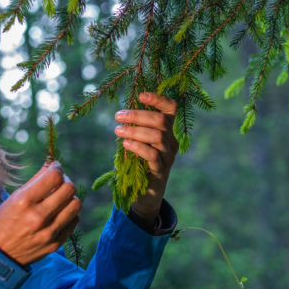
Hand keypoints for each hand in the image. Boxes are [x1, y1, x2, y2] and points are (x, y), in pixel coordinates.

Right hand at [0, 161, 80, 265]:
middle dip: (65, 182)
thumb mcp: (12, 199)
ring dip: (70, 198)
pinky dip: (69, 214)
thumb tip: (52, 165)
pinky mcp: (55, 244)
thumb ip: (35, 181)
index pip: (54, 176)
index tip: (55, 168)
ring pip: (76, 205)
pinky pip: (74, 221)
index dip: (57, 168)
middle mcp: (38, 217)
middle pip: (69, 189)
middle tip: (58, 184)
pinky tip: (59, 214)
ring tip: (60, 200)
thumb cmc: (1, 223)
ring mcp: (48, 232)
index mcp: (24, 202)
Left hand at [114, 92, 178, 224]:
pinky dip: (138, 147)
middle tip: (118, 115)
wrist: (145, 193)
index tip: (141, 95)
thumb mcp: (138, 141)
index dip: (159, 99)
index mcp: (167, 130)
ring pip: (157, 136)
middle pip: (160, 121)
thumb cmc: (139, 162)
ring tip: (118, 130)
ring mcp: (168, 156)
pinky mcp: (161, 171)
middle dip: (138, 115)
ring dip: (135, 130)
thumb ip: (135, 128)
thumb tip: (123, 112)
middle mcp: (171, 141)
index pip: (171, 108)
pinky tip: (125, 144)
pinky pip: (152, 155)